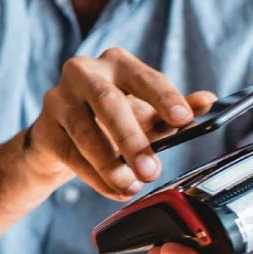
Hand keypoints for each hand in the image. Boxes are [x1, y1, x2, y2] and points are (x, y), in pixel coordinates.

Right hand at [23, 49, 214, 199]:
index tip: (184, 119)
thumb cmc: (112, 122)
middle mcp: (83, 72)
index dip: (164, 97)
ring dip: (110, 164)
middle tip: (151, 170)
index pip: (143, 77)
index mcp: (116, 63)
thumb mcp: (149, 116)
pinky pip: (70, 153)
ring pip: (84, 131)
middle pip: (107, 101)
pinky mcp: (44, 128)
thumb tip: (208, 101)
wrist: (63, 140)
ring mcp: (58, 99)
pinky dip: (94, 176)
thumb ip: (177, 110)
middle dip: (131, 139)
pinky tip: (114, 190)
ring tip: (131, 186)